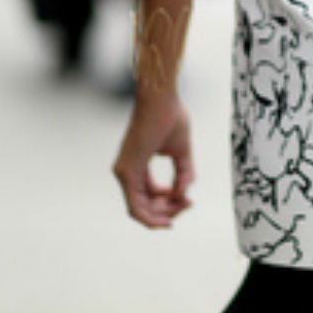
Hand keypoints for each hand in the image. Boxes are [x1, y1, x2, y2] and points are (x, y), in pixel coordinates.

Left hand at [113, 90, 194, 228]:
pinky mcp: (126, 172)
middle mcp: (125, 172)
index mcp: (136, 166)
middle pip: (145, 206)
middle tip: (188, 203)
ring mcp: (123, 172)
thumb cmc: (170, 117)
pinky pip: (135, 206)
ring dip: (163, 214)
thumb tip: (182, 195)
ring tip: (184, 204)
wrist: (161, 97)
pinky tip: (170, 215)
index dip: (170, 203)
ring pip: (140, 210)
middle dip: (169, 211)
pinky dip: (152, 216)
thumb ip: (183, 174)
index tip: (189, 200)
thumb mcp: (182, 152)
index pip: (149, 196)